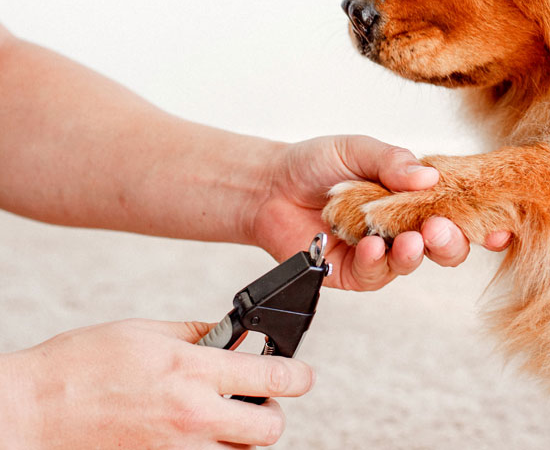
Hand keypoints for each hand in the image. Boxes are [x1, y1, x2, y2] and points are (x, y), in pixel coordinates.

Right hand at [0, 319, 313, 448]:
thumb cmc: (81, 366)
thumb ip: (198, 333)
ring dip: (242, 436)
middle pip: (270, 428)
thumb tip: (234, 335)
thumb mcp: (145, 331)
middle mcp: (193, 415)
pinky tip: (195, 432)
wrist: (30, 412)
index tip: (302, 374)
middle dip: (272, 412)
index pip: (274, 376)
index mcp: (191, 370)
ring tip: (220, 415)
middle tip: (255, 398)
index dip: (299, 375)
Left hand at [250, 135, 509, 290]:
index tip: (499, 226)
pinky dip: (377, 262)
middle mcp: (406, 226)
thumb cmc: (317, 163)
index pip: (460, 209)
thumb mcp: (357, 149)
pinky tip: (371, 247)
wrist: (269, 186)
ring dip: (416, 254)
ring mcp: (383, 252)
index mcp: (416, 195)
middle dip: (452, 241)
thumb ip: (392, 161)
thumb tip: (430, 176)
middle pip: (447, 244)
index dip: (484, 221)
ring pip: (415, 263)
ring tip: (409, 240)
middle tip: (440, 229)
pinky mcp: (356, 273)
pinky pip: (376, 275)